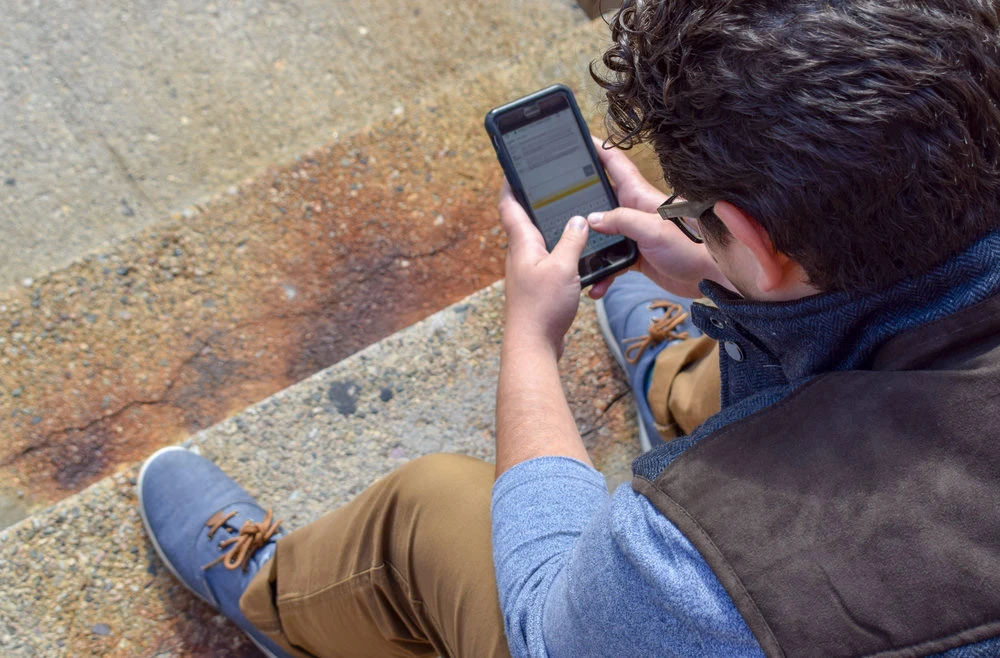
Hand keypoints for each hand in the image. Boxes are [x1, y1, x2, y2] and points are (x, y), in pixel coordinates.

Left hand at [498, 181, 588, 357]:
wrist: (533, 346)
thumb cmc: (541, 308)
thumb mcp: (563, 268)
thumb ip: (572, 241)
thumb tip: (578, 220)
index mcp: (522, 244)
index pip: (510, 206)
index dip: (510, 185)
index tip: (512, 168)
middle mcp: (521, 256)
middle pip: (524, 223)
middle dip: (535, 204)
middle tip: (549, 187)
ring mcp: (527, 273)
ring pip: (539, 243)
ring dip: (551, 230)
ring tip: (569, 217)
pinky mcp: (537, 288)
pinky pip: (549, 263)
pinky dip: (560, 254)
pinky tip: (576, 256)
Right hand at [588, 139, 728, 298]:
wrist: (712, 277)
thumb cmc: (693, 247)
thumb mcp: (653, 230)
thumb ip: (621, 221)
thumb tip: (591, 219)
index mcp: (639, 196)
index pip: (614, 164)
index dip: (596, 149)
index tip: (577, 139)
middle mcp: (635, 211)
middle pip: (601, 200)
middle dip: (579, 203)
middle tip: (554, 204)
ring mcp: (636, 234)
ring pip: (602, 234)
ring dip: (589, 247)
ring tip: (573, 255)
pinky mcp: (638, 255)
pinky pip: (612, 261)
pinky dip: (603, 273)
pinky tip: (596, 284)